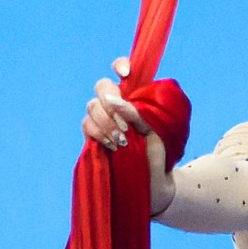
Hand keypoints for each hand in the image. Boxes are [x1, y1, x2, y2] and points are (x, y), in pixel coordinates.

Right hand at [82, 58, 172, 214]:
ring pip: (92, 107)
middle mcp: (117, 106)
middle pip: (101, 86)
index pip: (122, 71)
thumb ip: (138, 113)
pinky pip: (87, 126)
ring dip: (107, 122)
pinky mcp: (94, 138)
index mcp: (135, 97)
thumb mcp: (156, 130)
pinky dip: (99, 133)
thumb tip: (117, 102)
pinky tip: (113, 146)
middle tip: (126, 125)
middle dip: (111, 102)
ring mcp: (104, 121)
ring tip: (123, 140)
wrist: (156, 183)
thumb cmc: (160, 153)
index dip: (120, 65)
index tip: (126, 74)